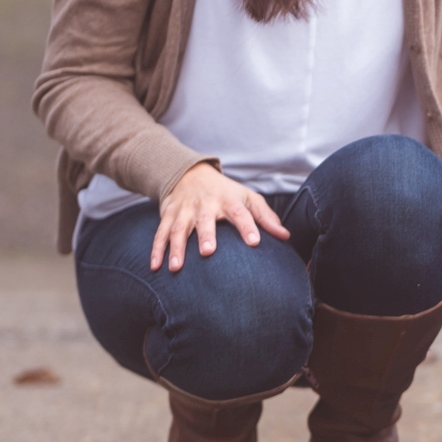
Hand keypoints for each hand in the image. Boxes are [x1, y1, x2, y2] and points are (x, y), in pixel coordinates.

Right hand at [150, 162, 289, 273]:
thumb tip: (286, 236)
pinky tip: (155, 267)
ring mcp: (185, 210)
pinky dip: (156, 249)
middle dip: (206, 236)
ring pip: (179, 229)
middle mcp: (206, 205)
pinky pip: (160, 233)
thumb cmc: (226, 192)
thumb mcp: (248, 198)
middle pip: (206, 220)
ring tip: (175, 267)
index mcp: (229, 200)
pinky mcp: (168, 215)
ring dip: (176, 248)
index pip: (241, 213)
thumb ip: (266, 217)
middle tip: (207, 252)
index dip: (249, 227)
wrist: (190, 174)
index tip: (255, 243)